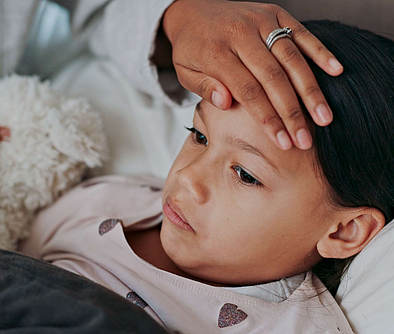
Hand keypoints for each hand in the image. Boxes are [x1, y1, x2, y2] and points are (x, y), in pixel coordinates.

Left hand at [156, 0, 343, 149]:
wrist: (193, 10)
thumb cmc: (191, 47)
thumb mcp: (185, 71)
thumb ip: (204, 87)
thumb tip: (226, 103)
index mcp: (216, 52)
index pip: (248, 91)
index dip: (267, 119)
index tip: (282, 142)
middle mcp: (241, 34)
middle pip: (273, 78)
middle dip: (292, 112)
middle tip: (305, 140)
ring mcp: (261, 20)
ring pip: (292, 58)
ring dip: (311, 90)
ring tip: (325, 117)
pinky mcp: (275, 12)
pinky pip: (301, 32)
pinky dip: (320, 51)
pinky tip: (336, 71)